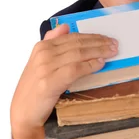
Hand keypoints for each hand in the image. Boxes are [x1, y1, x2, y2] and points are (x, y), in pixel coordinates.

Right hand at [10, 24, 117, 138]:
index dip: (92, 37)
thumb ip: (51, 43)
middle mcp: (43, 54)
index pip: (72, 37)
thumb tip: (66, 26)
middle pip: (77, 44)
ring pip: (78, 54)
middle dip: (99, 43)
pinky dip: (90, 66)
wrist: (23, 112)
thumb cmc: (35, 89)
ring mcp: (45, 68)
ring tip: (112, 52)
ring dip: (98, 52)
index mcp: (41, 47)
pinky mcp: (50, 82)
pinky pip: (75, 70)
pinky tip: (100, 64)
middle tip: (115, 45)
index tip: (107, 39)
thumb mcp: (40, 62)